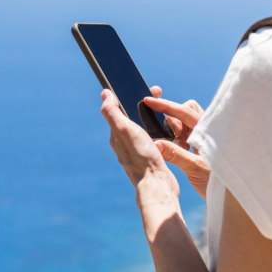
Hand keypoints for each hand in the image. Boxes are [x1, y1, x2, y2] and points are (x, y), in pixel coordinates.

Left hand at [100, 88, 178, 208]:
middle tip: (159, 93)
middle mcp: (125, 143)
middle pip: (132, 116)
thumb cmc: (141, 156)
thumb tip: (104, 94)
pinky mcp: (150, 157)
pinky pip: (153, 137)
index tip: (145, 87)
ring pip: (143, 127)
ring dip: (151, 116)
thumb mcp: (124, 129)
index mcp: (116, 135)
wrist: (157, 184)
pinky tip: (167, 128)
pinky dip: (158, 128)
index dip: (130, 95)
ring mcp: (138, 150)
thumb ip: (112, 112)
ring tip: (164, 109)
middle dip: (143, 103)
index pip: (120, 109)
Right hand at [144, 91, 210, 200]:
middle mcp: (207, 129)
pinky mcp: (202, 144)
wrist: (231, 196)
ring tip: (180, 148)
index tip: (149, 101)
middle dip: (174, 119)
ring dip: (176, 131)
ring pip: (185, 123)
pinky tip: (182, 152)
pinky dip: (179, 139)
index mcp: (208, 130)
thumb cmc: (218, 181)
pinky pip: (186, 134)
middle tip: (173, 138)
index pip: (184, 111)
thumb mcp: (195, 168)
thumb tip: (156, 144)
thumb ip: (176, 155)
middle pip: (185, 111)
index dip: (165, 105)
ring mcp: (205, 136)